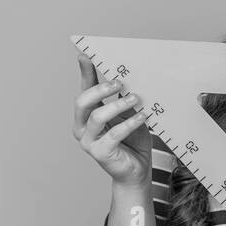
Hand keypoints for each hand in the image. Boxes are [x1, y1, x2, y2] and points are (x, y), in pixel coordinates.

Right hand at [73, 51, 151, 186]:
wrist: (138, 170)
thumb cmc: (133, 140)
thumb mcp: (130, 114)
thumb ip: (125, 99)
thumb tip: (132, 77)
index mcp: (87, 114)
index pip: (84, 89)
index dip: (85, 73)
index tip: (86, 55)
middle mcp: (82, 127)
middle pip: (82, 101)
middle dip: (100, 89)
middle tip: (120, 82)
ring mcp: (89, 141)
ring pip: (97, 117)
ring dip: (117, 105)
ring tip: (136, 98)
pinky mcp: (100, 153)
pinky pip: (113, 134)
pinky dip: (129, 123)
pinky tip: (143, 116)